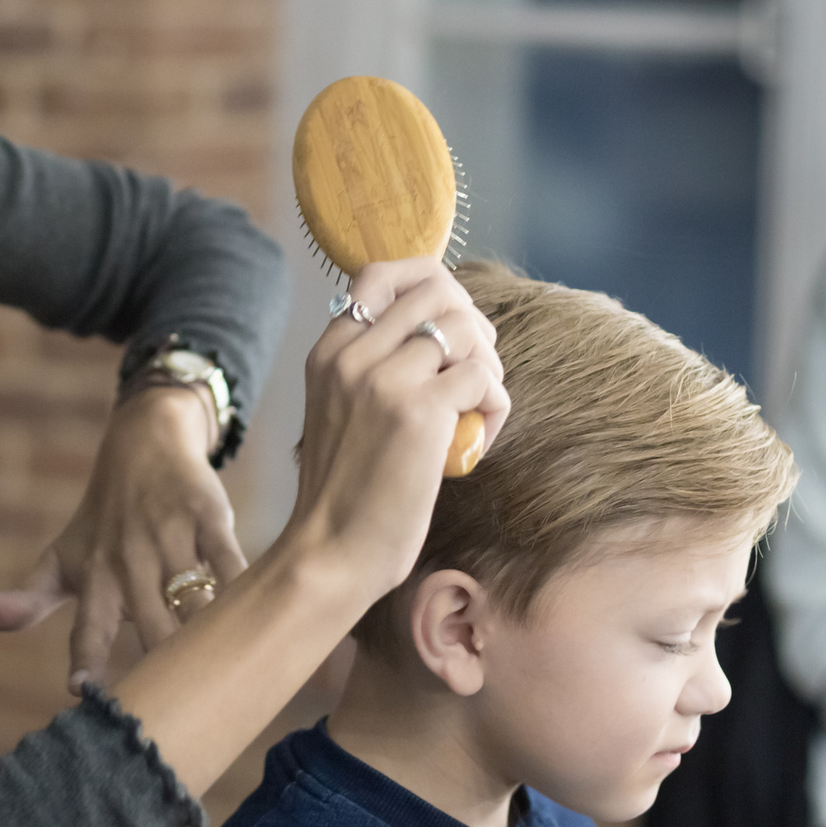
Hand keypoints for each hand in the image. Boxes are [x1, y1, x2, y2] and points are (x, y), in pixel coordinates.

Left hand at [0, 385, 244, 692]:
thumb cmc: (102, 519)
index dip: (86, 659)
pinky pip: (228, 558)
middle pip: (150, 625)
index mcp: (93, 577)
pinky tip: (257, 620)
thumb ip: (23, 601)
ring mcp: (169, 535)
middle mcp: (128, 558)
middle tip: (179, 708)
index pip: (86, 628)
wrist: (146, 439)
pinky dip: (241, 587)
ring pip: (191, 597)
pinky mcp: (208, 514)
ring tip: (222, 675)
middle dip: (163, 665)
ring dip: (206, 635)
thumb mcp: (60, 558)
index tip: (83, 691)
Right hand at [276, 257, 508, 603]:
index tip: (450, 331)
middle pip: (437, 290)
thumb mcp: (339, 410)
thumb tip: (434, 333)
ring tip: (477, 412)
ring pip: (467, 329)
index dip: (432, 288)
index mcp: (330, 350)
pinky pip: (485, 378)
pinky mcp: (420, 412)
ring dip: (489, 367)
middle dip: (473, 324)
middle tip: (474, 373)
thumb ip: (369, 367)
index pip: (381, 274)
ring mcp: (385, 379)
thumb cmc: (344, 492)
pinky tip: (477, 443)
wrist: (331, 552)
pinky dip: (496, 408)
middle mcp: (353, 354)